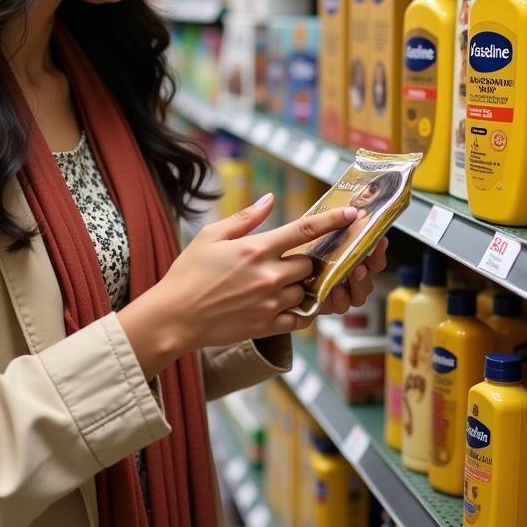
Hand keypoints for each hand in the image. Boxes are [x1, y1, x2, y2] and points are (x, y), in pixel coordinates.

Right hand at [119, 194, 384, 378]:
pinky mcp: (268, 326)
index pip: (304, 231)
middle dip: (306, 260)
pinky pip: (300, 318)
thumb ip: (245, 218)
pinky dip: (301, 310)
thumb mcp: (211, 236)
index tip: (351, 215)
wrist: (175, 317)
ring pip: (307, 291)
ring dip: (302, 285)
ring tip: (283, 282)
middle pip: (310, 264)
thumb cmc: (188, 273)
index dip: (332, 221)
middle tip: (292, 259)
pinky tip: (289, 304)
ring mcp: (271, 304)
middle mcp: (269, 276)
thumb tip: (269, 200)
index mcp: (256, 249)